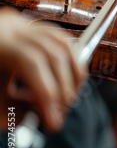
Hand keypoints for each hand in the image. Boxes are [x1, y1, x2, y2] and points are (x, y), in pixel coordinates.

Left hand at [0, 7, 86, 131]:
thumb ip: (17, 110)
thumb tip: (49, 113)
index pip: (32, 63)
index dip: (47, 93)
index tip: (53, 120)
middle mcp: (12, 29)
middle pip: (53, 54)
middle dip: (63, 89)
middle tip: (60, 113)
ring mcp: (25, 27)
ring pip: (64, 47)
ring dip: (73, 77)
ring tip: (67, 99)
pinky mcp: (35, 31)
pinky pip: (64, 44)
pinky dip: (72, 65)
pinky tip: (69, 82)